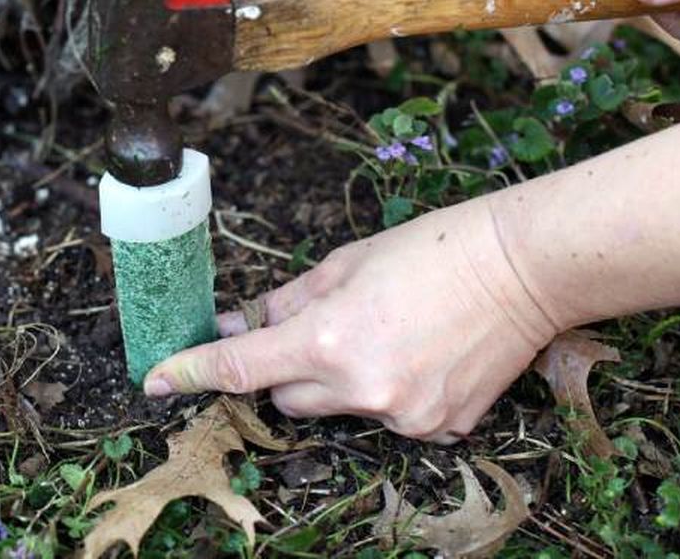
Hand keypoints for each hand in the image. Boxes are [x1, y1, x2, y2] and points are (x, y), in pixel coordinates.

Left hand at [143, 198, 562, 441]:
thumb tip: (235, 324)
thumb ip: (283, 304)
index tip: (156, 381)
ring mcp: (403, 416)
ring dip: (342, 382)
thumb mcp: (343, 264)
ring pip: (337, 410)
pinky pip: (389, 418)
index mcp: (328, 339)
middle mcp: (361, 388)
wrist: (523, 269)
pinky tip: (422, 356)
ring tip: (389, 335)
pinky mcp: (440, 429)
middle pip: (286, 398)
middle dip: (289, 369)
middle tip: (326, 330)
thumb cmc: (431, 251)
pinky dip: (391, 393)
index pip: (239, 367)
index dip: (192, 372)